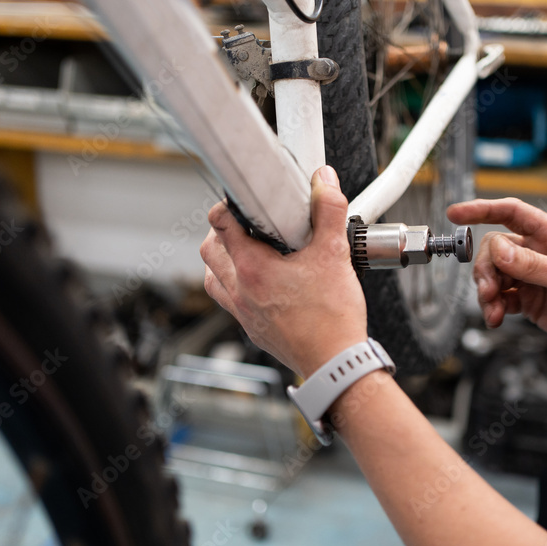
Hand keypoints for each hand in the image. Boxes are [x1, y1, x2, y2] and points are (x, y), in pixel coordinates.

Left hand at [201, 166, 367, 376]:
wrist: (336, 363)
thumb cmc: (333, 318)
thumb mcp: (335, 255)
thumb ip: (328, 211)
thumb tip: (325, 181)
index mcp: (253, 269)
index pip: (220, 223)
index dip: (230, 204)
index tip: (245, 200)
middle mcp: (240, 291)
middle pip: (210, 249)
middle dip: (222, 231)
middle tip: (247, 223)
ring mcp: (243, 313)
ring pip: (213, 278)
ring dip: (224, 260)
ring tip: (249, 251)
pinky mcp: (253, 329)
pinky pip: (229, 301)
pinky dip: (235, 286)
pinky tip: (260, 283)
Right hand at [447, 197, 546, 358]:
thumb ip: (532, 266)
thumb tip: (499, 251)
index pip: (512, 213)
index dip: (482, 209)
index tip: (457, 213)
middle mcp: (539, 253)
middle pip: (495, 249)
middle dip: (486, 268)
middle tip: (488, 289)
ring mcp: (532, 277)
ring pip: (494, 275)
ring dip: (487, 292)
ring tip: (493, 309)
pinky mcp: (528, 300)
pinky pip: (500, 298)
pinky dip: (493, 307)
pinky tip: (497, 317)